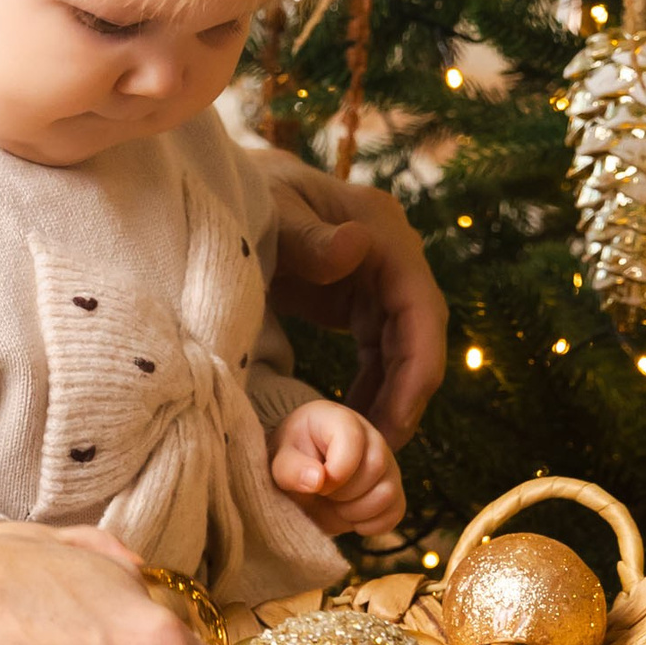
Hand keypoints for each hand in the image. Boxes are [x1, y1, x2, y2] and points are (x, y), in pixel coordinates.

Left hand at [259, 162, 446, 444]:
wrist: (225, 190)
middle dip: (405, 397)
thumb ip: (307, 236)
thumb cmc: (247, 194)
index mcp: (381, 231)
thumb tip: (356, 247)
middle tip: (379, 454)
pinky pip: (377, 351)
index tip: (396, 425)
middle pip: (418, 336)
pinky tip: (351, 425)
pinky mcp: (357, 299)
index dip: (415, 371)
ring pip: (400, 349)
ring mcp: (377, 277)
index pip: (420, 309)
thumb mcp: (272, 213)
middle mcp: (391, 254)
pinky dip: (370, 388)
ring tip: (364, 451)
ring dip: (389, 399)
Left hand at [270, 397, 404, 537]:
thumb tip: (316, 480)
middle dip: (342, 492)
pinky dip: (370, 524)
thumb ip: (291, 469)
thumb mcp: (280, 460)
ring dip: (355, 510)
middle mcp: (372, 438)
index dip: (335, 471)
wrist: (304, 473)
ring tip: (335, 503)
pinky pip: (395, 513)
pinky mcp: (393, 490)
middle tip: (322, 493)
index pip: (353, 441)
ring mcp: (388, 465)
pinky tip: (349, 515)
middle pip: (374, 468)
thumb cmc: (293, 460)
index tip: (316, 483)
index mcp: (341, 421)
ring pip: (387, 493)